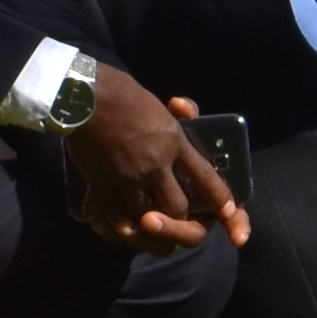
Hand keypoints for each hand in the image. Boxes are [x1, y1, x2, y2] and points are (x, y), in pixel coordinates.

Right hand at [66, 69, 250, 249]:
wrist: (87, 95)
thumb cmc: (122, 94)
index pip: (205, 176)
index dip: (219, 198)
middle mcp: (156, 163)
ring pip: (144, 215)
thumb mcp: (157, 106)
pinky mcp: (102, 182)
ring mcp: (130, 176)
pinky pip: (105, 211)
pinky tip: (96, 216)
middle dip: (177, 219)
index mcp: (174, 142)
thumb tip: (182, 115)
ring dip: (139, 221)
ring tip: (132, 223)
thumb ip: (174, 122)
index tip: (229, 212)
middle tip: (169, 218)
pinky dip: (99, 216)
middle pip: (177, 207)